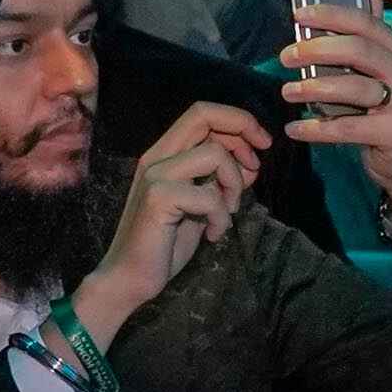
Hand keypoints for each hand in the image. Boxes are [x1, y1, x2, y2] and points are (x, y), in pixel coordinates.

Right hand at [76, 99, 266, 344]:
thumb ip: (220, 181)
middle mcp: (157, 156)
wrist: (129, 278)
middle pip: (203, 115)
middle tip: (256, 166)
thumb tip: (252, 163)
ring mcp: (156, 175)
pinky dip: (222, 218)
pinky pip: (209, 196)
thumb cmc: (164, 244)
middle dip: (243, 131)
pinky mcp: (158, 198)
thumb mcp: (201, 206)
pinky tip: (213, 235)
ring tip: (228, 211)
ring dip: (234, 183)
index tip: (262, 143)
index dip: (238, 120)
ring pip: (213, 153)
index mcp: (165, 154)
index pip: (202, 113)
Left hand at [277, 7, 391, 221]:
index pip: (365, 21)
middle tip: (285, 57)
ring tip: (287, 92)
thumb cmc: (381, 104)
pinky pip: (348, 128)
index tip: (298, 16)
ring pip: (353, 88)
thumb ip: (367, 27)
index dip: (331, 14)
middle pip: (358, 50)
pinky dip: (316, 129)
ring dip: (313, 88)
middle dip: (316, 50)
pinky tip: (294, 128)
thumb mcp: (377, 65)